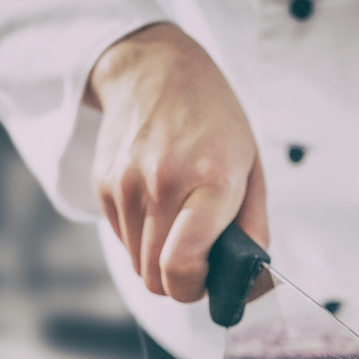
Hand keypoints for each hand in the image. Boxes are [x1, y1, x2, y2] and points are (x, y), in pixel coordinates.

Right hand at [84, 22, 267, 301]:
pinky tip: (159, 209)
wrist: (154, 68)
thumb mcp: (251, 166)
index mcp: (209, 181)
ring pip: (137, 264)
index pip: (182, 264)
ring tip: (181, 227)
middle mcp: (162, 184)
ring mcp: (126, 185)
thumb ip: (254, 228)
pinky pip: (122, 241)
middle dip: (179, 283)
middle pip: (156, 276)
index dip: (193, 289)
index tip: (206, 282)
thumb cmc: (214, 120)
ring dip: (160, 262)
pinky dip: (142, 240)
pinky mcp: (104, 185)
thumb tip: (251, 281)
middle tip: (199, 262)